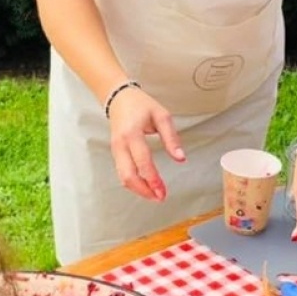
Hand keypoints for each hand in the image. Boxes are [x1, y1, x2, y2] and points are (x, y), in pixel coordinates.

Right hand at [108, 85, 185, 202]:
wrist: (119, 98)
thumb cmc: (140, 105)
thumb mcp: (161, 116)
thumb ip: (171, 138)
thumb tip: (180, 158)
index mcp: (132, 133)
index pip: (142, 161)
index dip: (152, 178)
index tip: (163, 190)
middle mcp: (120, 144)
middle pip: (128, 175)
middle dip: (144, 190)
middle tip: (160, 197)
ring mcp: (115, 150)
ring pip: (123, 177)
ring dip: (139, 189)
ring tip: (155, 195)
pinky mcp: (115, 153)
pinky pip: (122, 173)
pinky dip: (133, 183)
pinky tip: (146, 187)